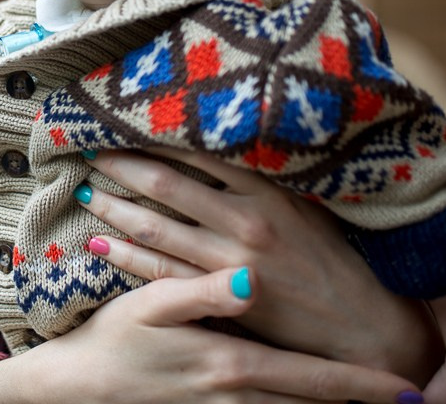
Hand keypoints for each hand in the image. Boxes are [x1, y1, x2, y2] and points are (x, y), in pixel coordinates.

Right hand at [0, 267, 421, 403]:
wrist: (81, 386)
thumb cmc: (115, 340)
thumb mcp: (150, 308)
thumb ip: (199, 292)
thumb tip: (245, 282)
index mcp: (232, 362)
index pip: (313, 379)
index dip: (363, 385)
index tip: (410, 390)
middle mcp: (237, 393)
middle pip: (314, 403)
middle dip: (361, 403)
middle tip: (410, 400)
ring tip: (374, 403)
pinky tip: (310, 403)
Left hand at [79, 147, 442, 383]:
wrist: (361, 324)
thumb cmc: (333, 258)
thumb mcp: (306, 204)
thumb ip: (264, 176)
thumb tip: (223, 140)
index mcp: (266, 191)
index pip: (197, 151)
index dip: (154, 135)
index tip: (123, 121)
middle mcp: (244, 221)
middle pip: (166, 184)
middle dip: (122, 164)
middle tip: (87, 149)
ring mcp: (229, 262)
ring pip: (155, 227)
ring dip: (114, 207)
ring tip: (84, 192)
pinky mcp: (219, 297)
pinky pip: (160, 273)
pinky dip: (125, 257)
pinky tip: (97, 245)